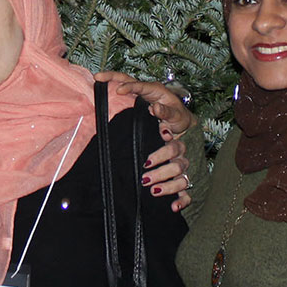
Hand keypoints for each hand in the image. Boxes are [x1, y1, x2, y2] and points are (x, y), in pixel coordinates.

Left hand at [98, 71, 196, 211]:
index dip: (163, 117)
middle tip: (145, 165)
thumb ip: (123, 96)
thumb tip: (98, 80)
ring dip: (168, 181)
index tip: (151, 118)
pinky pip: (187, 192)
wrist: (173, 145)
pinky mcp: (184, 182)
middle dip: (162, 157)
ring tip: (150, 186)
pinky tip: (172, 207)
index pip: (170, 118)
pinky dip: (181, 199)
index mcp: (167, 126)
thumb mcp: (137, 115)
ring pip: (182, 173)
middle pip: (176, 151)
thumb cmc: (145, 130)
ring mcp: (183, 164)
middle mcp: (178, 145)